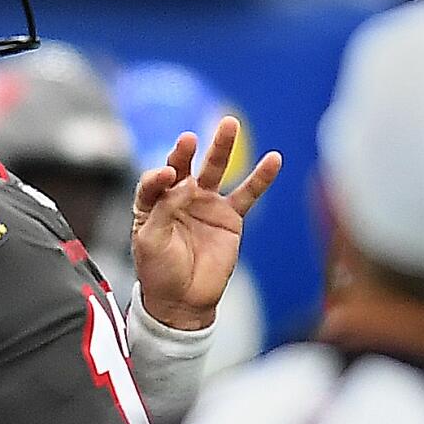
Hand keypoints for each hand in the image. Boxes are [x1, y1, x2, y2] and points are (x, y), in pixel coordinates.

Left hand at [131, 116, 281, 330]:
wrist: (183, 300)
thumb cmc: (158, 271)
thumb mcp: (149, 241)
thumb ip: (162, 210)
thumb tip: (181, 183)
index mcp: (151, 203)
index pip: (155, 180)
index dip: (159, 176)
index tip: (167, 175)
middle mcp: (178, 197)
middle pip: (182, 166)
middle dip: (184, 152)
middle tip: (190, 139)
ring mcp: (205, 204)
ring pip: (215, 170)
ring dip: (222, 147)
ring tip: (229, 124)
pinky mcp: (230, 217)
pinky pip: (247, 193)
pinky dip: (260, 177)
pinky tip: (273, 159)